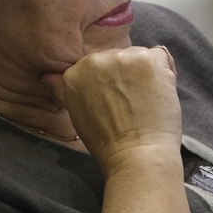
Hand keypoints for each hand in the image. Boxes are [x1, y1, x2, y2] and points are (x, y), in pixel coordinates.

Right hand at [47, 45, 181, 174]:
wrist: (136, 156)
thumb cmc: (109, 142)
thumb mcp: (77, 114)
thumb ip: (65, 90)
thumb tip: (48, 76)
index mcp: (75, 72)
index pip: (99, 66)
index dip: (111, 84)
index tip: (114, 103)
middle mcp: (95, 60)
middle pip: (118, 58)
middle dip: (127, 76)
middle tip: (131, 105)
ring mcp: (122, 57)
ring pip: (139, 57)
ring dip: (145, 75)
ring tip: (145, 102)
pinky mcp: (148, 60)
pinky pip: (161, 57)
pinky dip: (164, 73)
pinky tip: (159, 95)